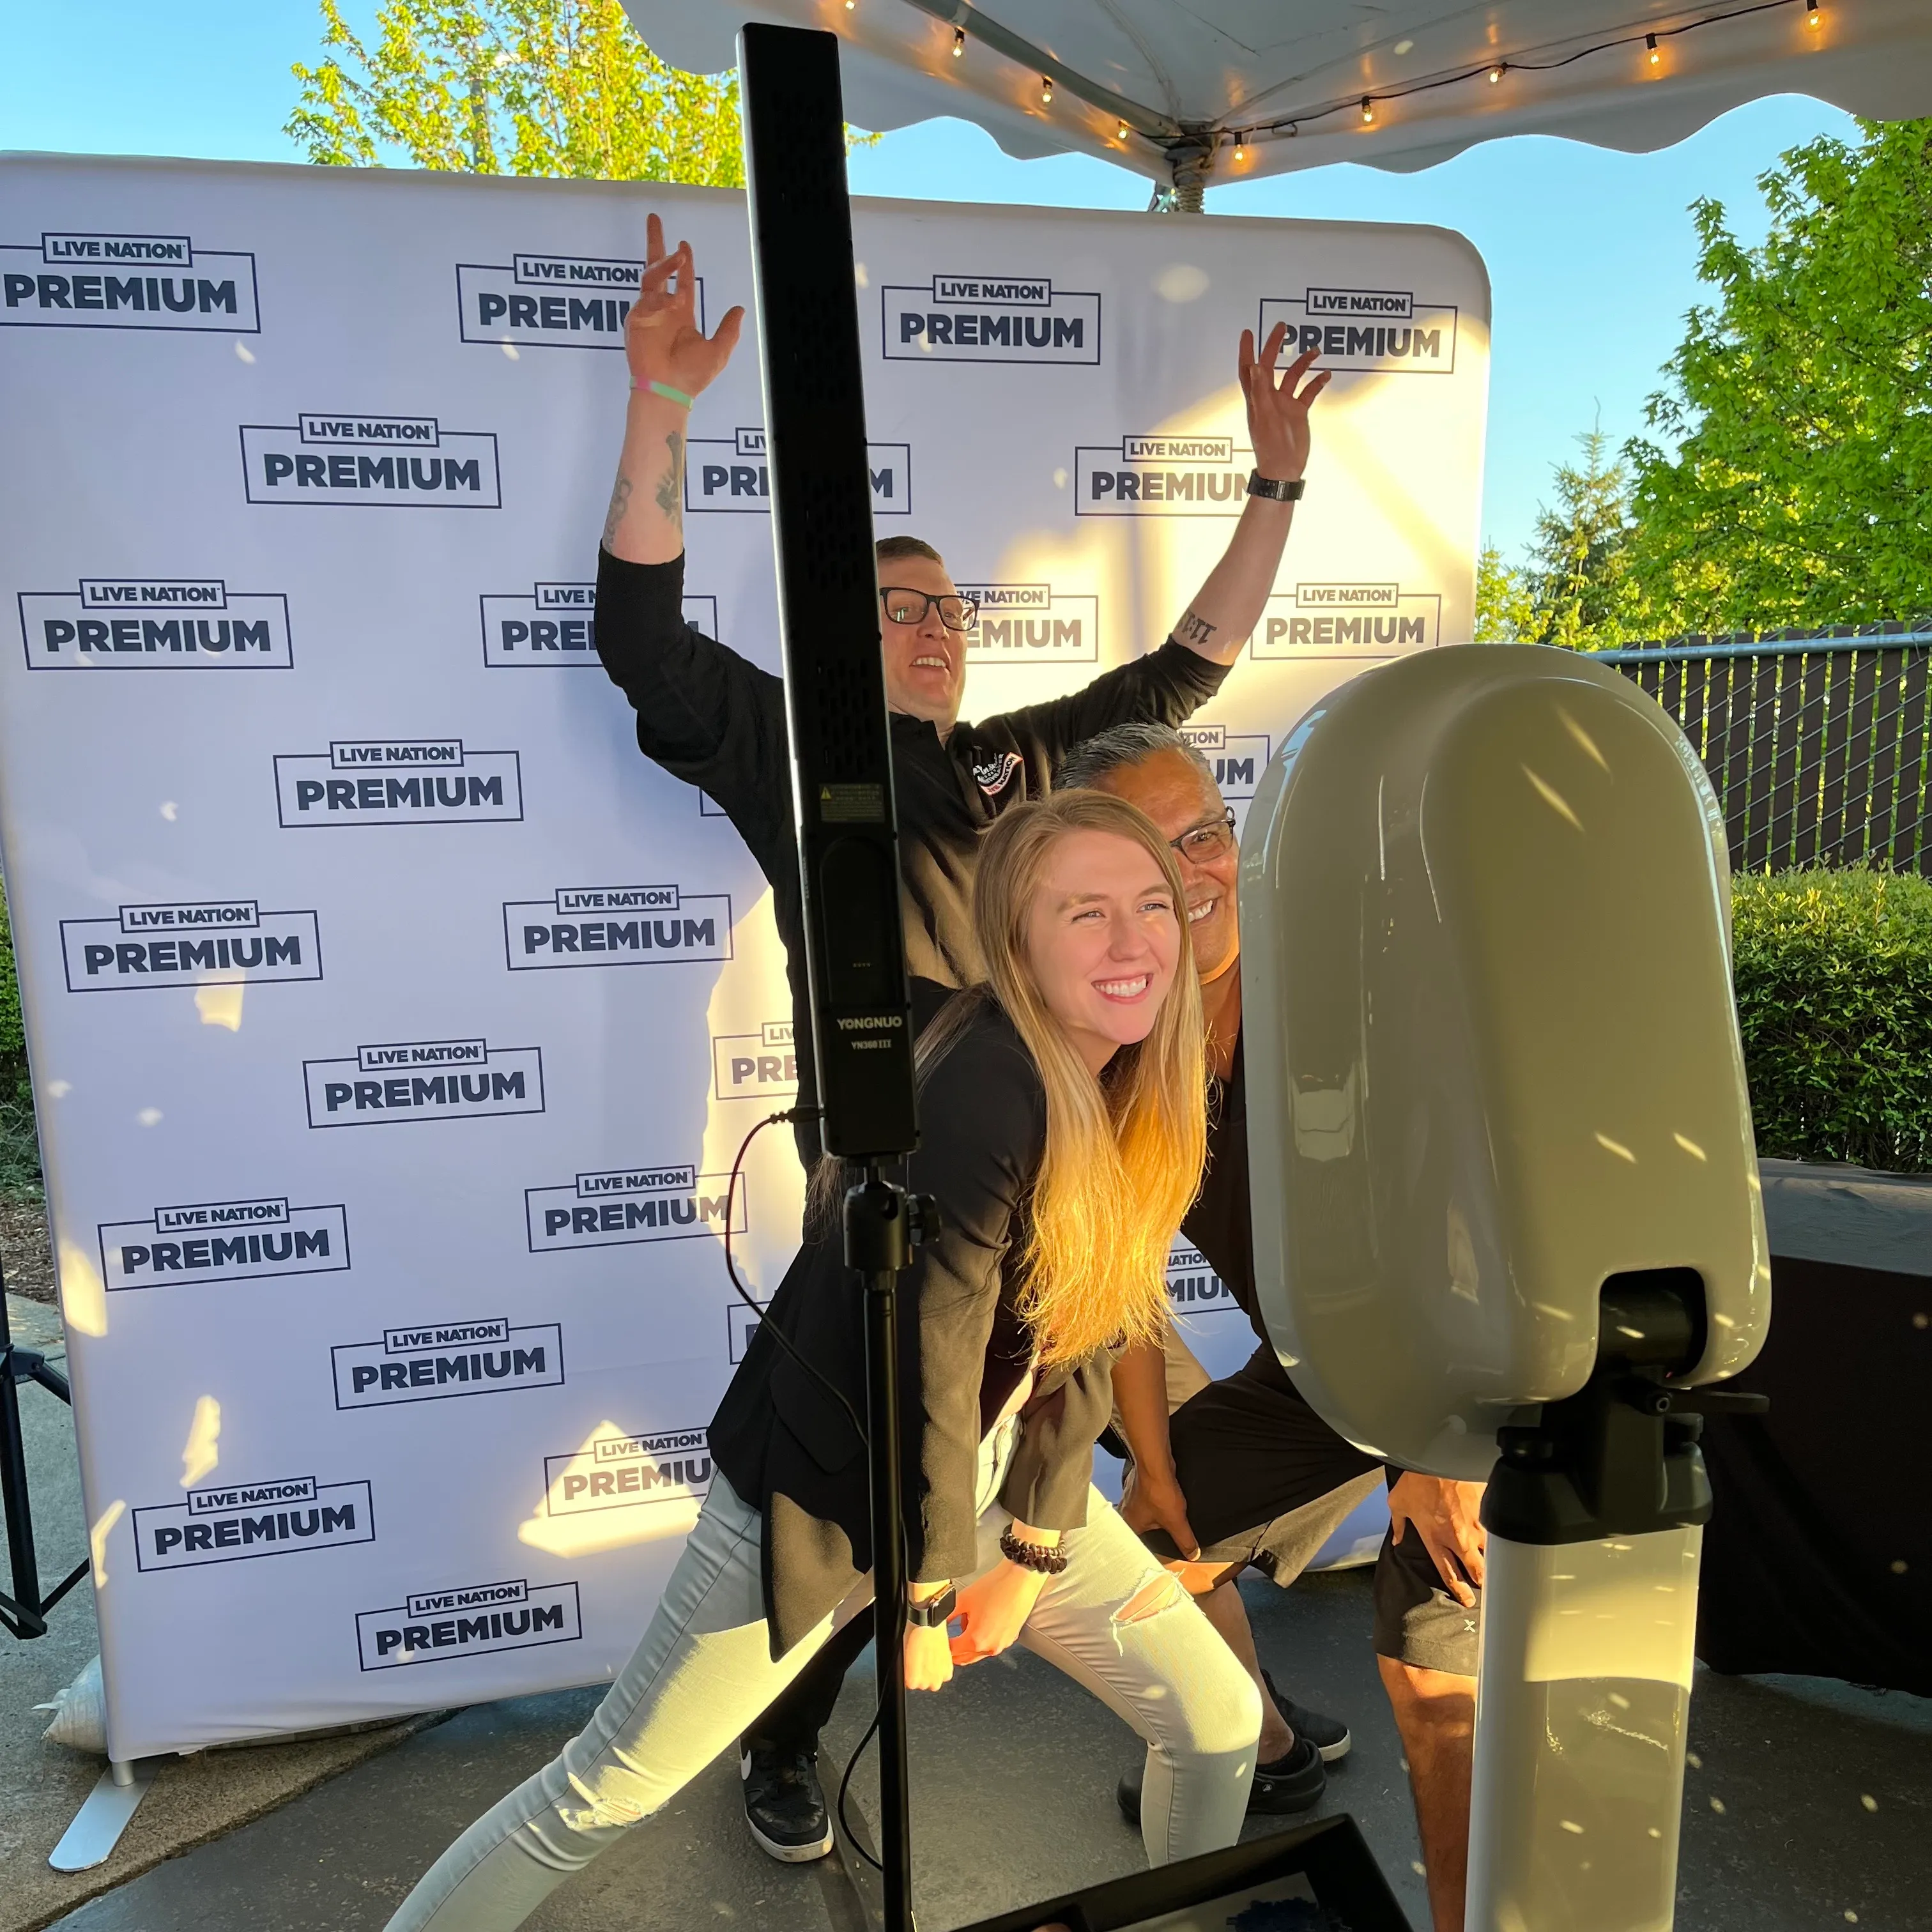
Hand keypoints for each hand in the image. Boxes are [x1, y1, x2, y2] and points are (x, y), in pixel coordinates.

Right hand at [625, 211, 743, 398]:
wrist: (669, 390)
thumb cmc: (692, 376)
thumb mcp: (719, 350)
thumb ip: (728, 329)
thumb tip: (739, 309)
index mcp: (681, 314)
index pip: (681, 281)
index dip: (682, 262)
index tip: (683, 244)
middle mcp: (663, 309)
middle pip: (658, 269)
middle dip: (655, 244)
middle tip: (655, 220)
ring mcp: (648, 311)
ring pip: (652, 276)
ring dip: (664, 263)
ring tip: (678, 255)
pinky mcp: (636, 318)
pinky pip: (646, 295)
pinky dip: (660, 290)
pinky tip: (671, 296)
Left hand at [903, 1620, 954, 1691]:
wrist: (929, 1621)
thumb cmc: (914, 1633)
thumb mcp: (903, 1651)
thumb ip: (905, 1666)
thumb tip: (906, 1671)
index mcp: (913, 1678)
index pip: (911, 1685)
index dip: (909, 1677)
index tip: (909, 1670)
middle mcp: (927, 1679)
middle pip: (922, 1686)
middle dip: (920, 1677)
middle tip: (919, 1663)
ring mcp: (940, 1674)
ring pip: (935, 1684)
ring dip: (932, 1676)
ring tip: (929, 1663)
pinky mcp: (949, 1667)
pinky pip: (945, 1676)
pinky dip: (942, 1670)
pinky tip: (938, 1661)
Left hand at [949, 1560, 1048, 1664]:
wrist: (1020, 1579)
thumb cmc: (994, 1587)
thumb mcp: (963, 1600)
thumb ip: (948, 1616)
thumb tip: (939, 1622)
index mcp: (975, 1640)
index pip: (952, 1652)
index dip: (943, 1645)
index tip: (939, 1637)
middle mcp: (989, 1648)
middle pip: (965, 1658)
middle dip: (955, 1649)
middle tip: (948, 1636)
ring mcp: (1002, 1645)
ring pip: (978, 1653)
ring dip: (969, 1646)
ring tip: (965, 1625)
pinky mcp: (1011, 1639)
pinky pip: (991, 1646)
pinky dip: (983, 1641)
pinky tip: (981, 1623)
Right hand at [1120, 1466, 1201, 1559]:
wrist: (1155, 1464)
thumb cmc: (1159, 1493)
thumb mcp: (1176, 1522)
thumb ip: (1185, 1541)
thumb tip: (1192, 1555)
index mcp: (1130, 1525)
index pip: (1138, 1542)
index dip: (1151, 1544)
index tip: (1161, 1546)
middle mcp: (1125, 1511)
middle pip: (1141, 1526)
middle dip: (1154, 1528)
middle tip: (1166, 1529)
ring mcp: (1130, 1494)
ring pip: (1143, 1510)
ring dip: (1154, 1511)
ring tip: (1167, 1512)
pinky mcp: (1137, 1482)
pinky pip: (1146, 1496)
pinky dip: (1155, 1498)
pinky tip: (1164, 1497)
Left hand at [1241, 323, 1329, 481]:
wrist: (1284, 469)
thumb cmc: (1271, 447)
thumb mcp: (1266, 416)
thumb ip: (1261, 391)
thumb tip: (1254, 366)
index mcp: (1257, 399)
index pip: (1249, 369)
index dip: (1247, 351)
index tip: (1248, 332)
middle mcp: (1269, 398)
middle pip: (1270, 366)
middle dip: (1274, 346)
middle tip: (1282, 328)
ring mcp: (1284, 405)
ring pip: (1292, 377)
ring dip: (1302, 363)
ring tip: (1315, 350)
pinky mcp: (1297, 413)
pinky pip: (1307, 393)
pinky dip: (1316, 382)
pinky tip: (1326, 374)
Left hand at [1388, 1472, 1486, 1607]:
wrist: (1439, 1458)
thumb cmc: (1416, 1480)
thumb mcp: (1398, 1503)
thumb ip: (1400, 1526)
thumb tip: (1398, 1541)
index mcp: (1435, 1539)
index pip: (1449, 1573)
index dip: (1459, 1591)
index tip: (1467, 1601)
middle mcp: (1458, 1538)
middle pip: (1477, 1570)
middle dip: (1482, 1581)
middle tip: (1484, 1585)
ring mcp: (1475, 1525)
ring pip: (1489, 1551)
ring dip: (1489, 1557)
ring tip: (1492, 1561)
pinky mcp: (1486, 1510)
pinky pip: (1493, 1527)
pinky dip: (1493, 1532)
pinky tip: (1494, 1532)